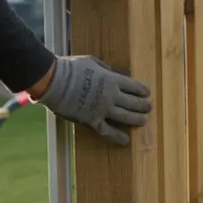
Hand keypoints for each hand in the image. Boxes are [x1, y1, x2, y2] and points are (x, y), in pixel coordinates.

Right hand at [37, 55, 151, 146]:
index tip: (147, 93)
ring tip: (143, 120)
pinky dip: (118, 137)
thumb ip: (106, 69)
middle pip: (134, 103)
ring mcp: (103, 109)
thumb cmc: (71, 68)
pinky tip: (126, 141)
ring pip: (126, 117)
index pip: (134, 86)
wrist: (53, 81)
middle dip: (144, 106)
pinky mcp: (92, 120)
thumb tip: (116, 73)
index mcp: (112, 80)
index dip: (143, 91)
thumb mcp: (92, 62)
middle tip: (148, 108)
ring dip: (137, 120)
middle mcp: (111, 96)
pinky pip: (108, 132)